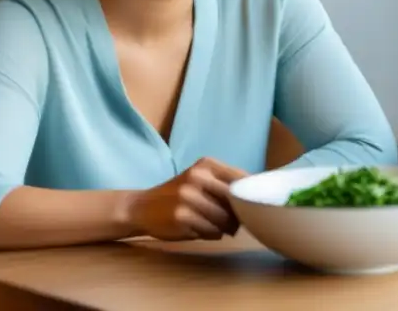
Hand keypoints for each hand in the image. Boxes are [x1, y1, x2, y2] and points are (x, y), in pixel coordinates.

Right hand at [127, 157, 247, 240]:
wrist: (142, 207)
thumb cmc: (178, 193)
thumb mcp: (199, 178)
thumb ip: (224, 183)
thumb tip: (255, 198)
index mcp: (206, 165)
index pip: (241, 178)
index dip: (250, 194)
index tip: (254, 204)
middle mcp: (197, 178)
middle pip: (234, 201)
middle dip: (239, 214)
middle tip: (237, 221)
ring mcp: (189, 198)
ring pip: (225, 219)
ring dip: (227, 228)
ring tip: (219, 227)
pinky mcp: (182, 218)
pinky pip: (212, 232)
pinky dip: (213, 234)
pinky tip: (203, 230)